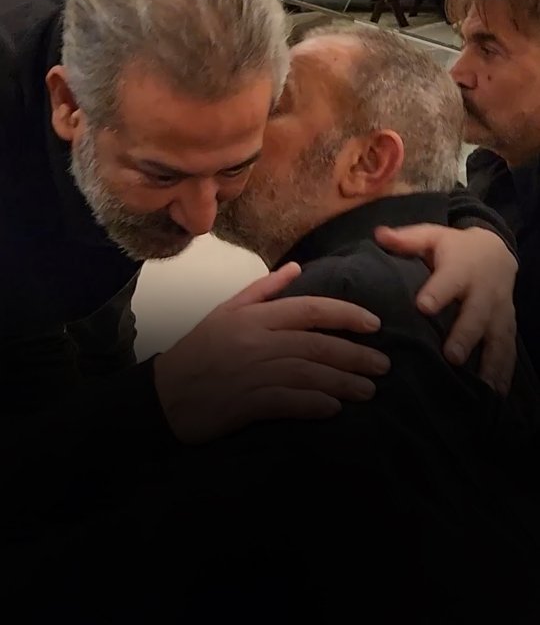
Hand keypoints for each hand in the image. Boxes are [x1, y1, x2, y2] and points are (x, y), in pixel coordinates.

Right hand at [154, 262, 389, 443]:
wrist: (165, 394)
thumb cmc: (199, 349)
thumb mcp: (226, 310)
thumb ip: (263, 289)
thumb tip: (297, 267)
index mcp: (255, 316)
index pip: (310, 309)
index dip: (346, 315)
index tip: (374, 324)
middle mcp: (258, 342)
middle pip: (317, 344)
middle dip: (355, 354)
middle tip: (384, 364)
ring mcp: (254, 373)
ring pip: (310, 374)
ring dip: (344, 382)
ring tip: (369, 389)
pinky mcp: (249, 404)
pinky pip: (292, 402)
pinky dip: (316, 404)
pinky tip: (335, 408)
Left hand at [374, 224, 516, 394]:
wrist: (496, 253)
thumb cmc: (453, 249)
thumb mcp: (432, 237)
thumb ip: (406, 240)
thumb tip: (379, 234)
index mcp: (460, 269)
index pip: (448, 280)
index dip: (437, 292)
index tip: (423, 306)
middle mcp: (483, 292)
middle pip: (475, 315)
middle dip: (465, 336)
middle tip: (452, 356)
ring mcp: (498, 312)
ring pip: (496, 338)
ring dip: (489, 362)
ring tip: (480, 387)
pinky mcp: (506, 327)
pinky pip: (508, 351)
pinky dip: (503, 373)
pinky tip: (495, 395)